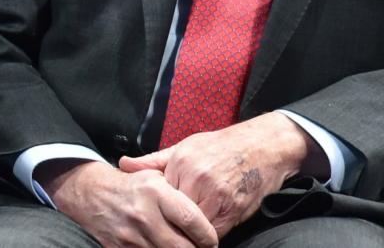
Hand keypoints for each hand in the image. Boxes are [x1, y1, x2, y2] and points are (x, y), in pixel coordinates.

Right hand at [38, 159, 217, 247]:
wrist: (93, 194)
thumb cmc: (132, 186)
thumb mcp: (156, 178)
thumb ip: (180, 194)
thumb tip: (208, 216)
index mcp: (155, 192)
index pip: (191, 220)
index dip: (207, 235)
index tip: (211, 240)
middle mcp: (144, 214)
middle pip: (183, 247)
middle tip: (201, 247)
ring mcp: (131, 235)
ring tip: (182, 245)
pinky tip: (162, 246)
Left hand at [118, 113, 321, 238]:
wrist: (261, 147)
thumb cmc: (220, 147)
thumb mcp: (184, 147)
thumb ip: (153, 161)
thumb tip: (123, 165)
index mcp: (181, 163)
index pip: (158, 196)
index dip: (154, 208)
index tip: (150, 215)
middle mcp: (196, 179)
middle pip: (173, 214)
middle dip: (169, 223)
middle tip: (163, 229)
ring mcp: (216, 196)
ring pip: (192, 227)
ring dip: (187, 233)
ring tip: (181, 233)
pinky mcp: (233, 210)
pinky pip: (213, 233)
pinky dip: (207, 236)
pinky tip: (202, 234)